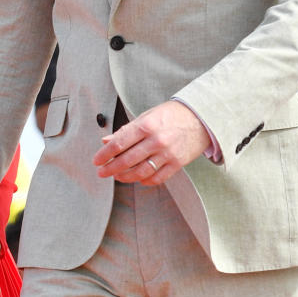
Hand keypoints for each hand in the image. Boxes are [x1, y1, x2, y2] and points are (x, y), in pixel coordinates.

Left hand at [93, 100, 208, 184]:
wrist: (201, 118)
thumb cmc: (171, 115)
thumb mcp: (147, 116)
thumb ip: (126, 130)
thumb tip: (106, 141)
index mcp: (146, 125)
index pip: (119, 143)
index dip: (105, 154)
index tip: (96, 161)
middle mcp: (156, 140)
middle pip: (127, 160)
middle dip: (111, 168)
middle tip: (102, 172)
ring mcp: (167, 153)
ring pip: (140, 172)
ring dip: (125, 177)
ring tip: (117, 176)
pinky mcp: (177, 163)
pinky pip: (157, 178)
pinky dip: (144, 181)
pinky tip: (137, 179)